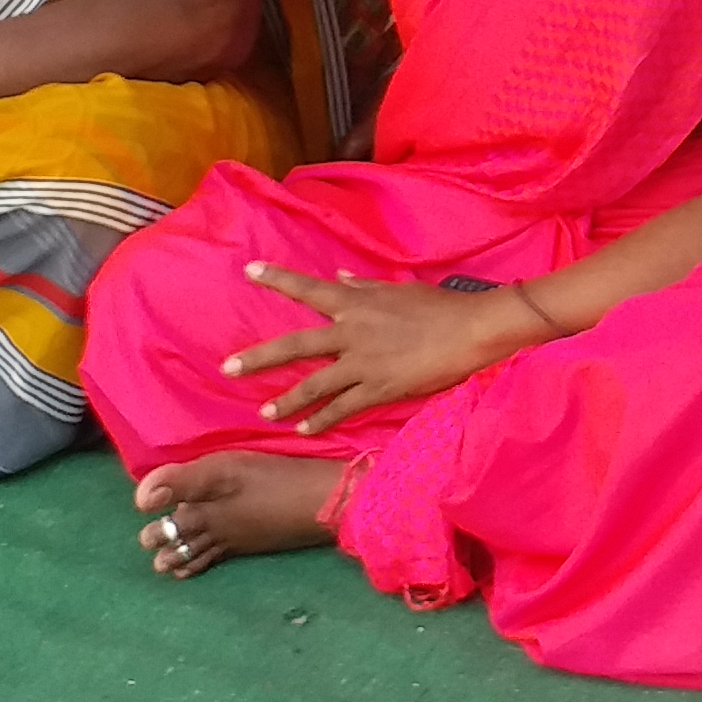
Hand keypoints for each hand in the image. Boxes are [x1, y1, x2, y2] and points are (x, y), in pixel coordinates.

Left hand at [223, 263, 524, 427]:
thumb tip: (338, 275)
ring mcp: (364, 362)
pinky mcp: (380, 388)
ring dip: (288, 400)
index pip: (309, 289)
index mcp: (356, 302)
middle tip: (229, 368)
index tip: (249, 272)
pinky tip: (306, 430)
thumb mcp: (398, 289)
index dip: (278, 279)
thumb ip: (363, 286)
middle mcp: (351, 331)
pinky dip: (322, 419)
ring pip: (315, 384)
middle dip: (261, 357)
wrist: (472, 330)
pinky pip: (343, 407)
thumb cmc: (438, 306)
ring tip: (266, 414)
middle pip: (297, 345)